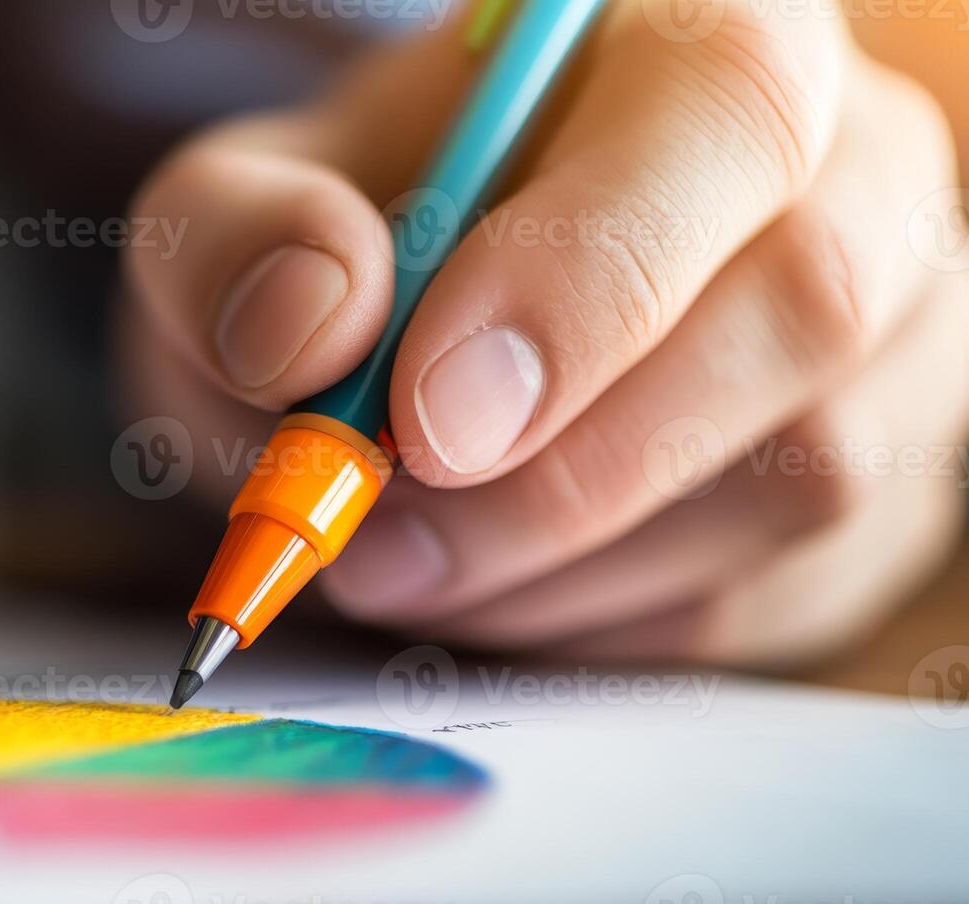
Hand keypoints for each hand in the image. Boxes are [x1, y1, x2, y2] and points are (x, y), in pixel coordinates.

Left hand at [121, 0, 968, 663]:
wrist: (426, 341)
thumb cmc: (355, 250)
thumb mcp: (238, 213)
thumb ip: (235, 237)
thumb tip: (313, 321)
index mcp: (686, 40)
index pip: (719, 106)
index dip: (586, 273)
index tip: (426, 415)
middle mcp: (842, 166)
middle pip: (805, 303)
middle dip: (563, 468)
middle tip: (381, 535)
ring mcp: (893, 335)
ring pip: (802, 478)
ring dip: (562, 563)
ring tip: (404, 558)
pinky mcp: (884, 490)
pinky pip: (770, 596)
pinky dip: (597, 621)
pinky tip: (495, 583)